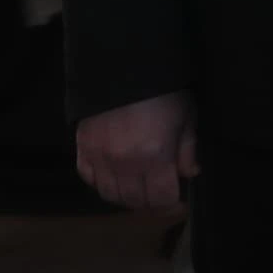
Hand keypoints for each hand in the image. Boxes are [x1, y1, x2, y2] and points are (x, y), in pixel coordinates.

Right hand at [74, 91, 194, 212]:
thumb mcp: (187, 116)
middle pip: (134, 201)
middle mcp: (124, 163)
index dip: (172, 205)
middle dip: (151, 202)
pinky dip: (102, 183)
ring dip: (126, 197)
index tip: (180, 201)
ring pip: (109, 195)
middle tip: (160, 194)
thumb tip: (190, 174)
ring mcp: (100, 158)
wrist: (125, 67)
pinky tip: (115, 176)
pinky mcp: (82, 148)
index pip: (161, 198)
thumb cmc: (163, 91)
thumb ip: (188, 150)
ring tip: (139, 187)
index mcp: (155, 156)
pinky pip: (89, 178)